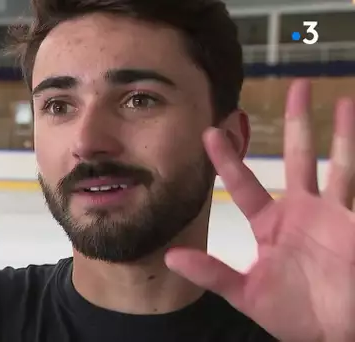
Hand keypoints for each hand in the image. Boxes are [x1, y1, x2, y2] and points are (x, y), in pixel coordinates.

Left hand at [165, 79, 354, 341]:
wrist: (335, 335)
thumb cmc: (293, 316)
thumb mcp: (247, 294)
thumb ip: (212, 273)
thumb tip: (171, 257)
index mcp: (271, 223)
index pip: (245, 182)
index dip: (228, 158)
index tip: (210, 131)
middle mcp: (303, 211)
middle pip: (299, 157)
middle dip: (298, 122)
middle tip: (296, 86)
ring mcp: (334, 215)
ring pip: (340, 164)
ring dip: (342, 133)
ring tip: (342, 100)